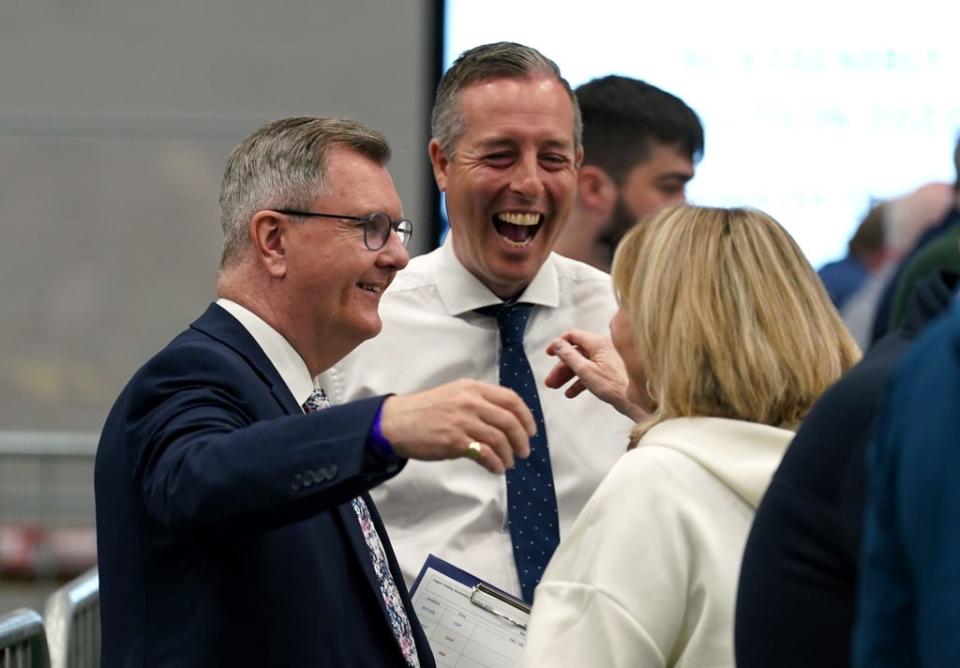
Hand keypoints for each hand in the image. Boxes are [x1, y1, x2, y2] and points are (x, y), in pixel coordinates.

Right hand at [380, 379, 533, 473]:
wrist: (396, 422)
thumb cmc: (425, 410)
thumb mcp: (454, 395)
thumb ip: (479, 402)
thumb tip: (505, 420)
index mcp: (472, 388)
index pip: (511, 399)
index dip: (526, 416)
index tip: (531, 431)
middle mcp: (470, 402)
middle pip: (509, 421)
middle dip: (522, 439)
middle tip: (524, 451)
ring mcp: (462, 421)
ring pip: (500, 439)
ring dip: (509, 454)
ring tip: (508, 463)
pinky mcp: (454, 441)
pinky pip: (485, 454)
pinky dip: (495, 463)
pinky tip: (496, 468)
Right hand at [545, 330, 645, 420]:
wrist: (636, 400)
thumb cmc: (614, 385)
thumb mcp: (585, 370)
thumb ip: (569, 356)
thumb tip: (557, 344)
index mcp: (597, 343)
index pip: (572, 336)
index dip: (558, 344)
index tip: (549, 353)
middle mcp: (602, 349)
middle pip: (575, 353)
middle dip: (560, 367)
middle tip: (550, 380)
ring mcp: (606, 360)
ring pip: (581, 364)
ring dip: (567, 376)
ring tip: (556, 387)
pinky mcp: (609, 372)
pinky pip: (590, 373)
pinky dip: (579, 381)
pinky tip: (571, 392)